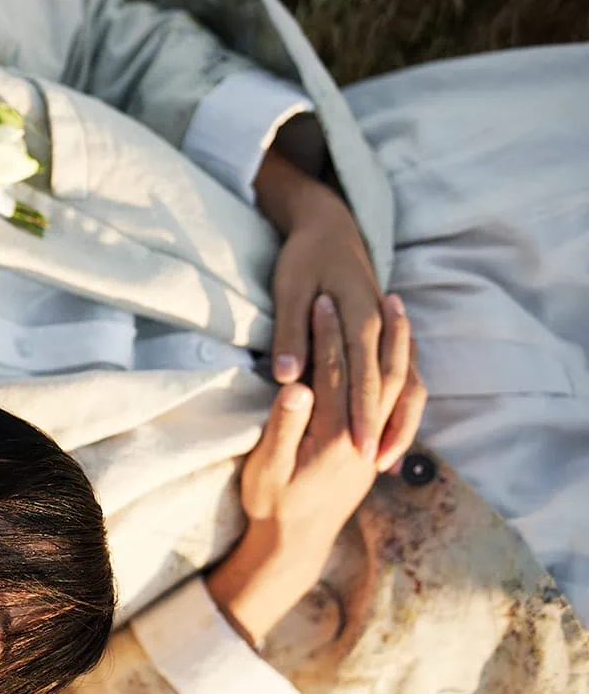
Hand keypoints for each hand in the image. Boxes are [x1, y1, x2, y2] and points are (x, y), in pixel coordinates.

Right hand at [208, 291, 412, 643]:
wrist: (294, 546)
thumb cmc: (270, 506)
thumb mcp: (265, 469)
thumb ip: (283, 428)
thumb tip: (295, 388)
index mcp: (332, 437)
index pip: (333, 373)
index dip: (326, 335)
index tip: (319, 301)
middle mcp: (362, 437)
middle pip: (374, 372)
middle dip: (369, 330)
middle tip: (368, 290)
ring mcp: (374, 443)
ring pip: (397, 384)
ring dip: (400, 344)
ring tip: (399, 309)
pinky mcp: (375, 449)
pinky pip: (401, 401)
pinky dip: (404, 369)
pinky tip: (401, 351)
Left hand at [257, 153, 425, 471]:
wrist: (330, 225)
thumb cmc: (304, 259)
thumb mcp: (288, 291)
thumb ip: (289, 335)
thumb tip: (286, 378)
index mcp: (359, 319)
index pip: (363, 379)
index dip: (361, 416)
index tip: (356, 450)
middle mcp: (381, 329)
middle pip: (390, 388)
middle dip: (385, 429)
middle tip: (375, 468)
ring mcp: (389, 332)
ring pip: (406, 384)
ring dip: (401, 423)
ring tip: (389, 461)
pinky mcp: (387, 334)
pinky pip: (405, 376)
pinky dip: (404, 406)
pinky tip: (394, 433)